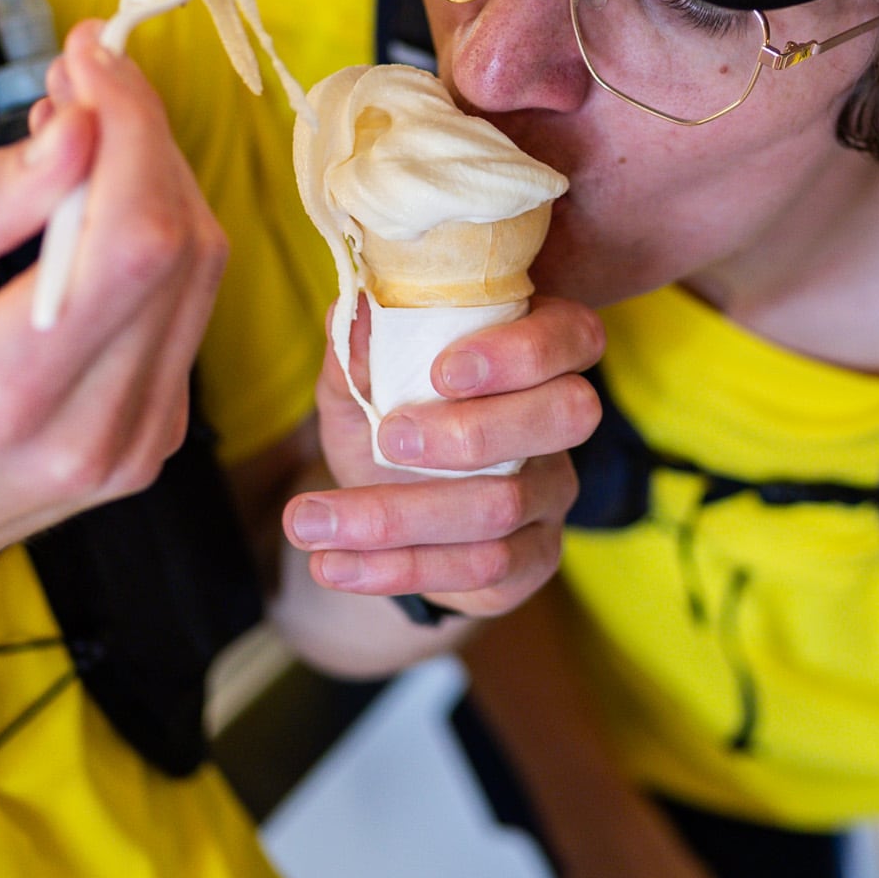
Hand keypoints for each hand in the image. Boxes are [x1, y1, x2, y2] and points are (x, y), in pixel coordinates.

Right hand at [0, 24, 228, 593]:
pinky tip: (94, 206)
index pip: (133, 237)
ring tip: (81, 133)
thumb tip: (80, 121)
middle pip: (182, 245)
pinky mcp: (156, 437)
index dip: (131, 125)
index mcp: (9, 389)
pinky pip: (186, 306)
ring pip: (201, 269)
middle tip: (82, 78)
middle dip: (144, 135)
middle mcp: (91, 428)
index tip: (90, 57)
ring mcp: (137, 444)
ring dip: (155, 177)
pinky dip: (155, 235)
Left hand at [281, 298, 599, 615]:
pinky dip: (397, 568)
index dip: (519, 352)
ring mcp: (555, 493)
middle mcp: (560, 421)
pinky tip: (332, 564)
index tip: (441, 371)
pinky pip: (483, 568)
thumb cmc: (388, 426)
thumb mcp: (365, 387)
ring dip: (397, 516)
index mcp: (534, 354)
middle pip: (564, 417)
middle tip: (388, 439)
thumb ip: (357, 351)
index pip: (571, 336)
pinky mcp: (536, 557)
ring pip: (504, 506)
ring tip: (308, 520)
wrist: (388, 511)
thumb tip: (349, 309)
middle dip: (473, 431)